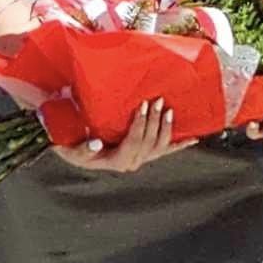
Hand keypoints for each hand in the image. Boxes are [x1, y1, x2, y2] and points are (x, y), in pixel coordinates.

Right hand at [58, 98, 189, 172]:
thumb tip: (95, 144)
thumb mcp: (69, 146)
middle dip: (154, 121)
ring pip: (159, 146)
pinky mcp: (145, 153)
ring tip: (168, 110)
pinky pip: (164, 150)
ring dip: (166, 128)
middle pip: (149, 142)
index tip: (141, 105)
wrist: (72, 146)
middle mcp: (130, 162)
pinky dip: (179, 144)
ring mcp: (140, 158)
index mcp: (115, 160)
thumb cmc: (70, 143)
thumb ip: (81, 148)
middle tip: (156, 100)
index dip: (140, 125)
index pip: (133, 142)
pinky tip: (193, 139)